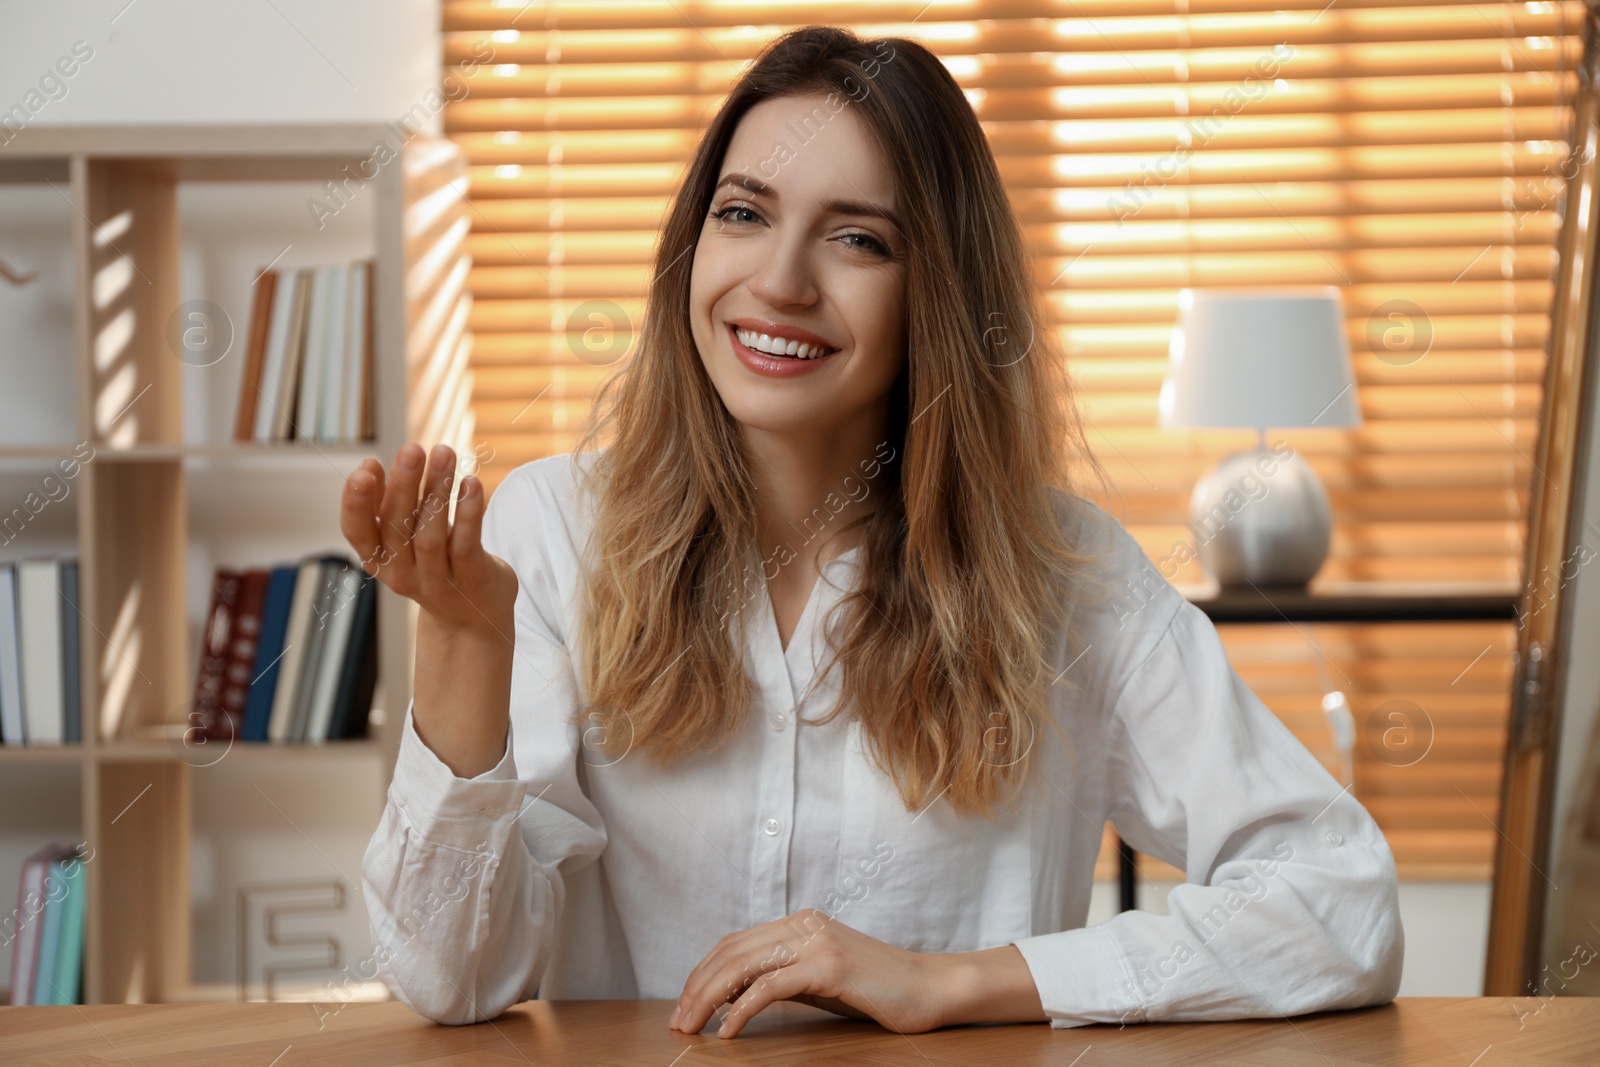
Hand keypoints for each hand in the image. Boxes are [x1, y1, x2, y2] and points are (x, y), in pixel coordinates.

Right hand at [339, 442, 516, 637]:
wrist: (471, 618)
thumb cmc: (433, 563)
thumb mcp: (402, 539)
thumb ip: (386, 504)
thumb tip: (369, 464)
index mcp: (379, 560)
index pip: (357, 533)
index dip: (357, 503)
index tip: (367, 466)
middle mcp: (403, 573)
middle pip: (397, 527)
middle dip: (404, 485)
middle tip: (412, 448)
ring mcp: (438, 579)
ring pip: (432, 534)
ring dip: (438, 490)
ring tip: (445, 452)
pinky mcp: (471, 578)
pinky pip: (467, 544)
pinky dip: (469, 512)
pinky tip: (471, 483)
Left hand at [668, 909, 945, 1038]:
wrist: (929, 988)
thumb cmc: (878, 990)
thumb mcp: (822, 980)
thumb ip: (784, 979)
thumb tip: (735, 997)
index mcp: (800, 923)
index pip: (735, 943)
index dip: (703, 972)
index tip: (685, 1004)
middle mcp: (804, 925)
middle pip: (732, 952)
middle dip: (696, 987)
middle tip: (677, 1022)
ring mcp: (816, 942)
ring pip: (744, 966)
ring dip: (709, 998)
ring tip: (691, 1027)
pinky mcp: (828, 966)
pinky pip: (770, 987)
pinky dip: (741, 1009)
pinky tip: (728, 1030)